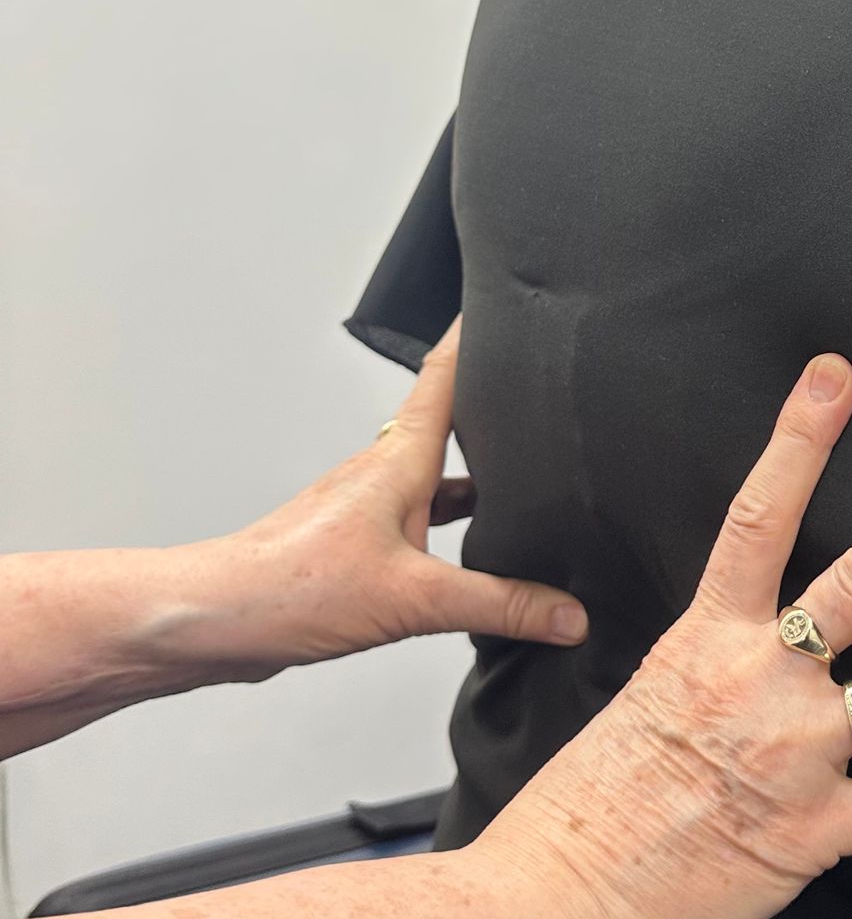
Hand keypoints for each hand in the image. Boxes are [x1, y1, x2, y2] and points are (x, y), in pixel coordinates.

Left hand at [201, 323, 587, 676]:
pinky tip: (476, 559)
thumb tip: (568, 614)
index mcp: (400, 461)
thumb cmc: (291, 588)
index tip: (504, 299)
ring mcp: (370, 508)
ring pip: (440, 478)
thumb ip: (499, 604)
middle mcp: (385, 473)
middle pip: (452, 424)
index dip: (477, 334)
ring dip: (481, 479)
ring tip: (532, 486)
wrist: (215, 619)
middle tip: (542, 393)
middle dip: (497, 408)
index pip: (446, 375)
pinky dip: (456, 530)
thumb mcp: (415, 598)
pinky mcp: (360, 545)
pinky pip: (424, 521)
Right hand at [475, 355, 851, 918]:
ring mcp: (794, 758)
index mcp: (704, 643)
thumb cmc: (580, 815)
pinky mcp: (813, 837)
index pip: (755, 518)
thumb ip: (705, 674)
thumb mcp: (636, 709)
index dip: (797, 443)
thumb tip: (741, 656)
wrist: (551, 909)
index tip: (836, 377)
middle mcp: (758, 685)